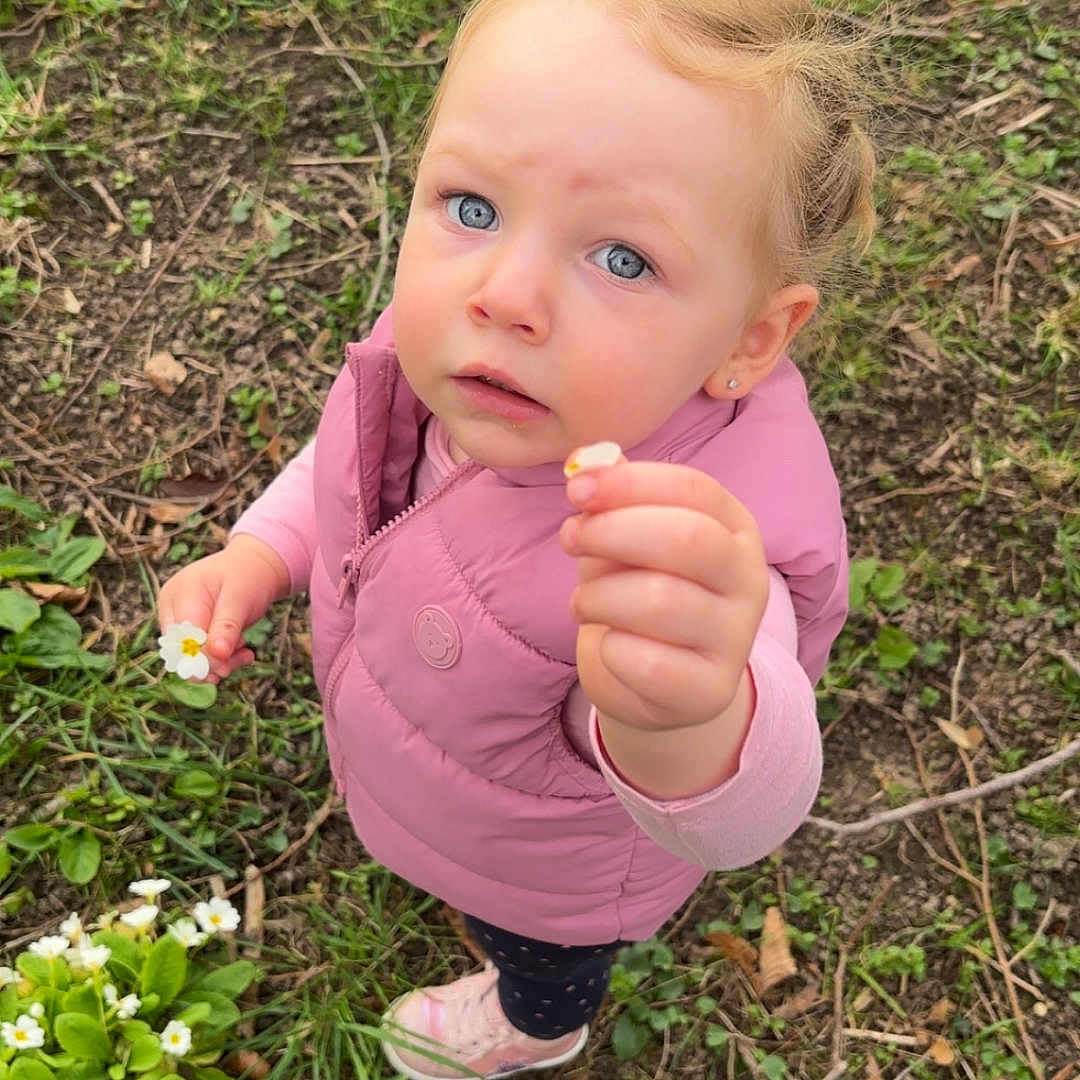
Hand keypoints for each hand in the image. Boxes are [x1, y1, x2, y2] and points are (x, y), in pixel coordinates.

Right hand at [157, 535, 289, 682]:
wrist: (253, 567)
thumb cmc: (247, 576)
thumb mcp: (241, 598)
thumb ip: (228, 626)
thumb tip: (217, 654)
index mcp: (180, 593)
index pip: (184, 637)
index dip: (206, 654)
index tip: (232, 657)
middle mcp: (170, 607)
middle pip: (182, 650)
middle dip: (214, 660)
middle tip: (244, 656)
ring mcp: (176, 618)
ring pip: (190, 657)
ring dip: (220, 662)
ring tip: (245, 652)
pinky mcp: (186, 630)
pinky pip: (198, 654)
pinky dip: (220, 659)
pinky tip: (241, 652)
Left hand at [559, 456, 767, 731]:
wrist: (659, 685)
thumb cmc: (639, 592)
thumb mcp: (629, 538)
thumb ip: (614, 498)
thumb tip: (586, 463)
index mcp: (735, 528)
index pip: (694, 488)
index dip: (630, 483)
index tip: (575, 490)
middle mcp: (748, 579)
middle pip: (687, 539)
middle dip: (612, 532)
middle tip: (569, 539)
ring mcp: (735, 638)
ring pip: (661, 601)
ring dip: (599, 595)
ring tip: (583, 601)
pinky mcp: (710, 691)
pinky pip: (648, 663)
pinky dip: (611, 648)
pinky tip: (608, 644)